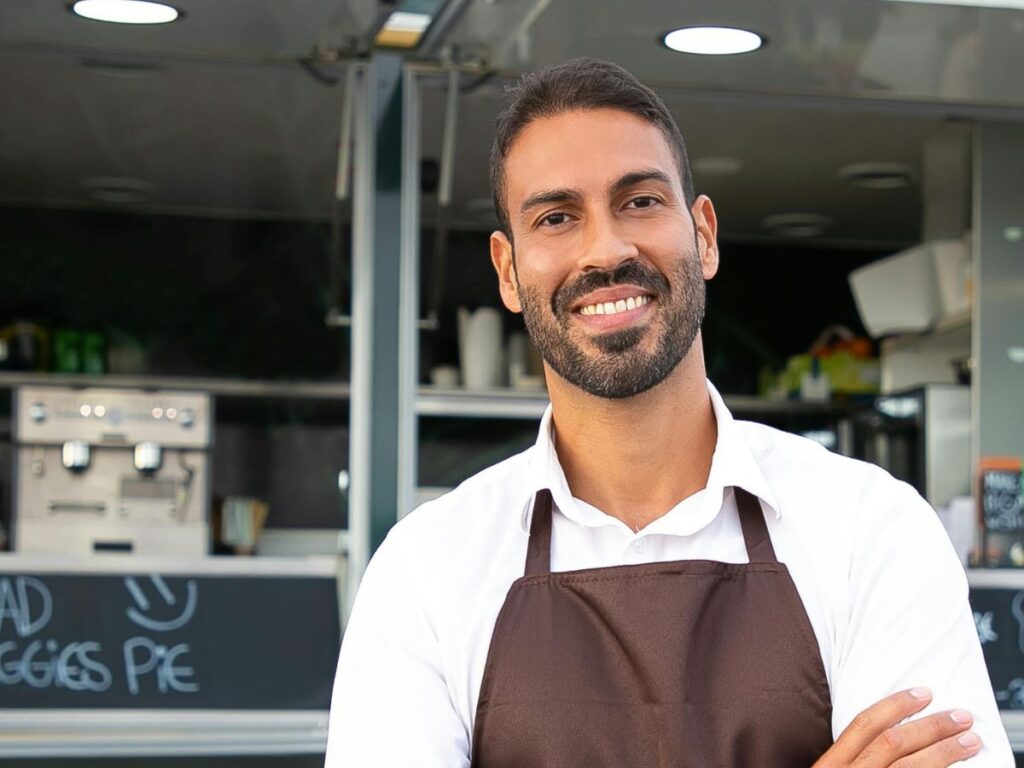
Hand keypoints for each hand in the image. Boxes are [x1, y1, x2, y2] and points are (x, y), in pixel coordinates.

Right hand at [813, 687, 981, 766]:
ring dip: (945, 752)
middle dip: (930, 727)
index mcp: (831, 764)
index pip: (863, 724)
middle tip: (960, 716)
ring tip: (969, 741)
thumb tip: (882, 730)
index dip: (895, 705)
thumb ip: (847, 758)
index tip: (923, 693)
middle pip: (892, 744)